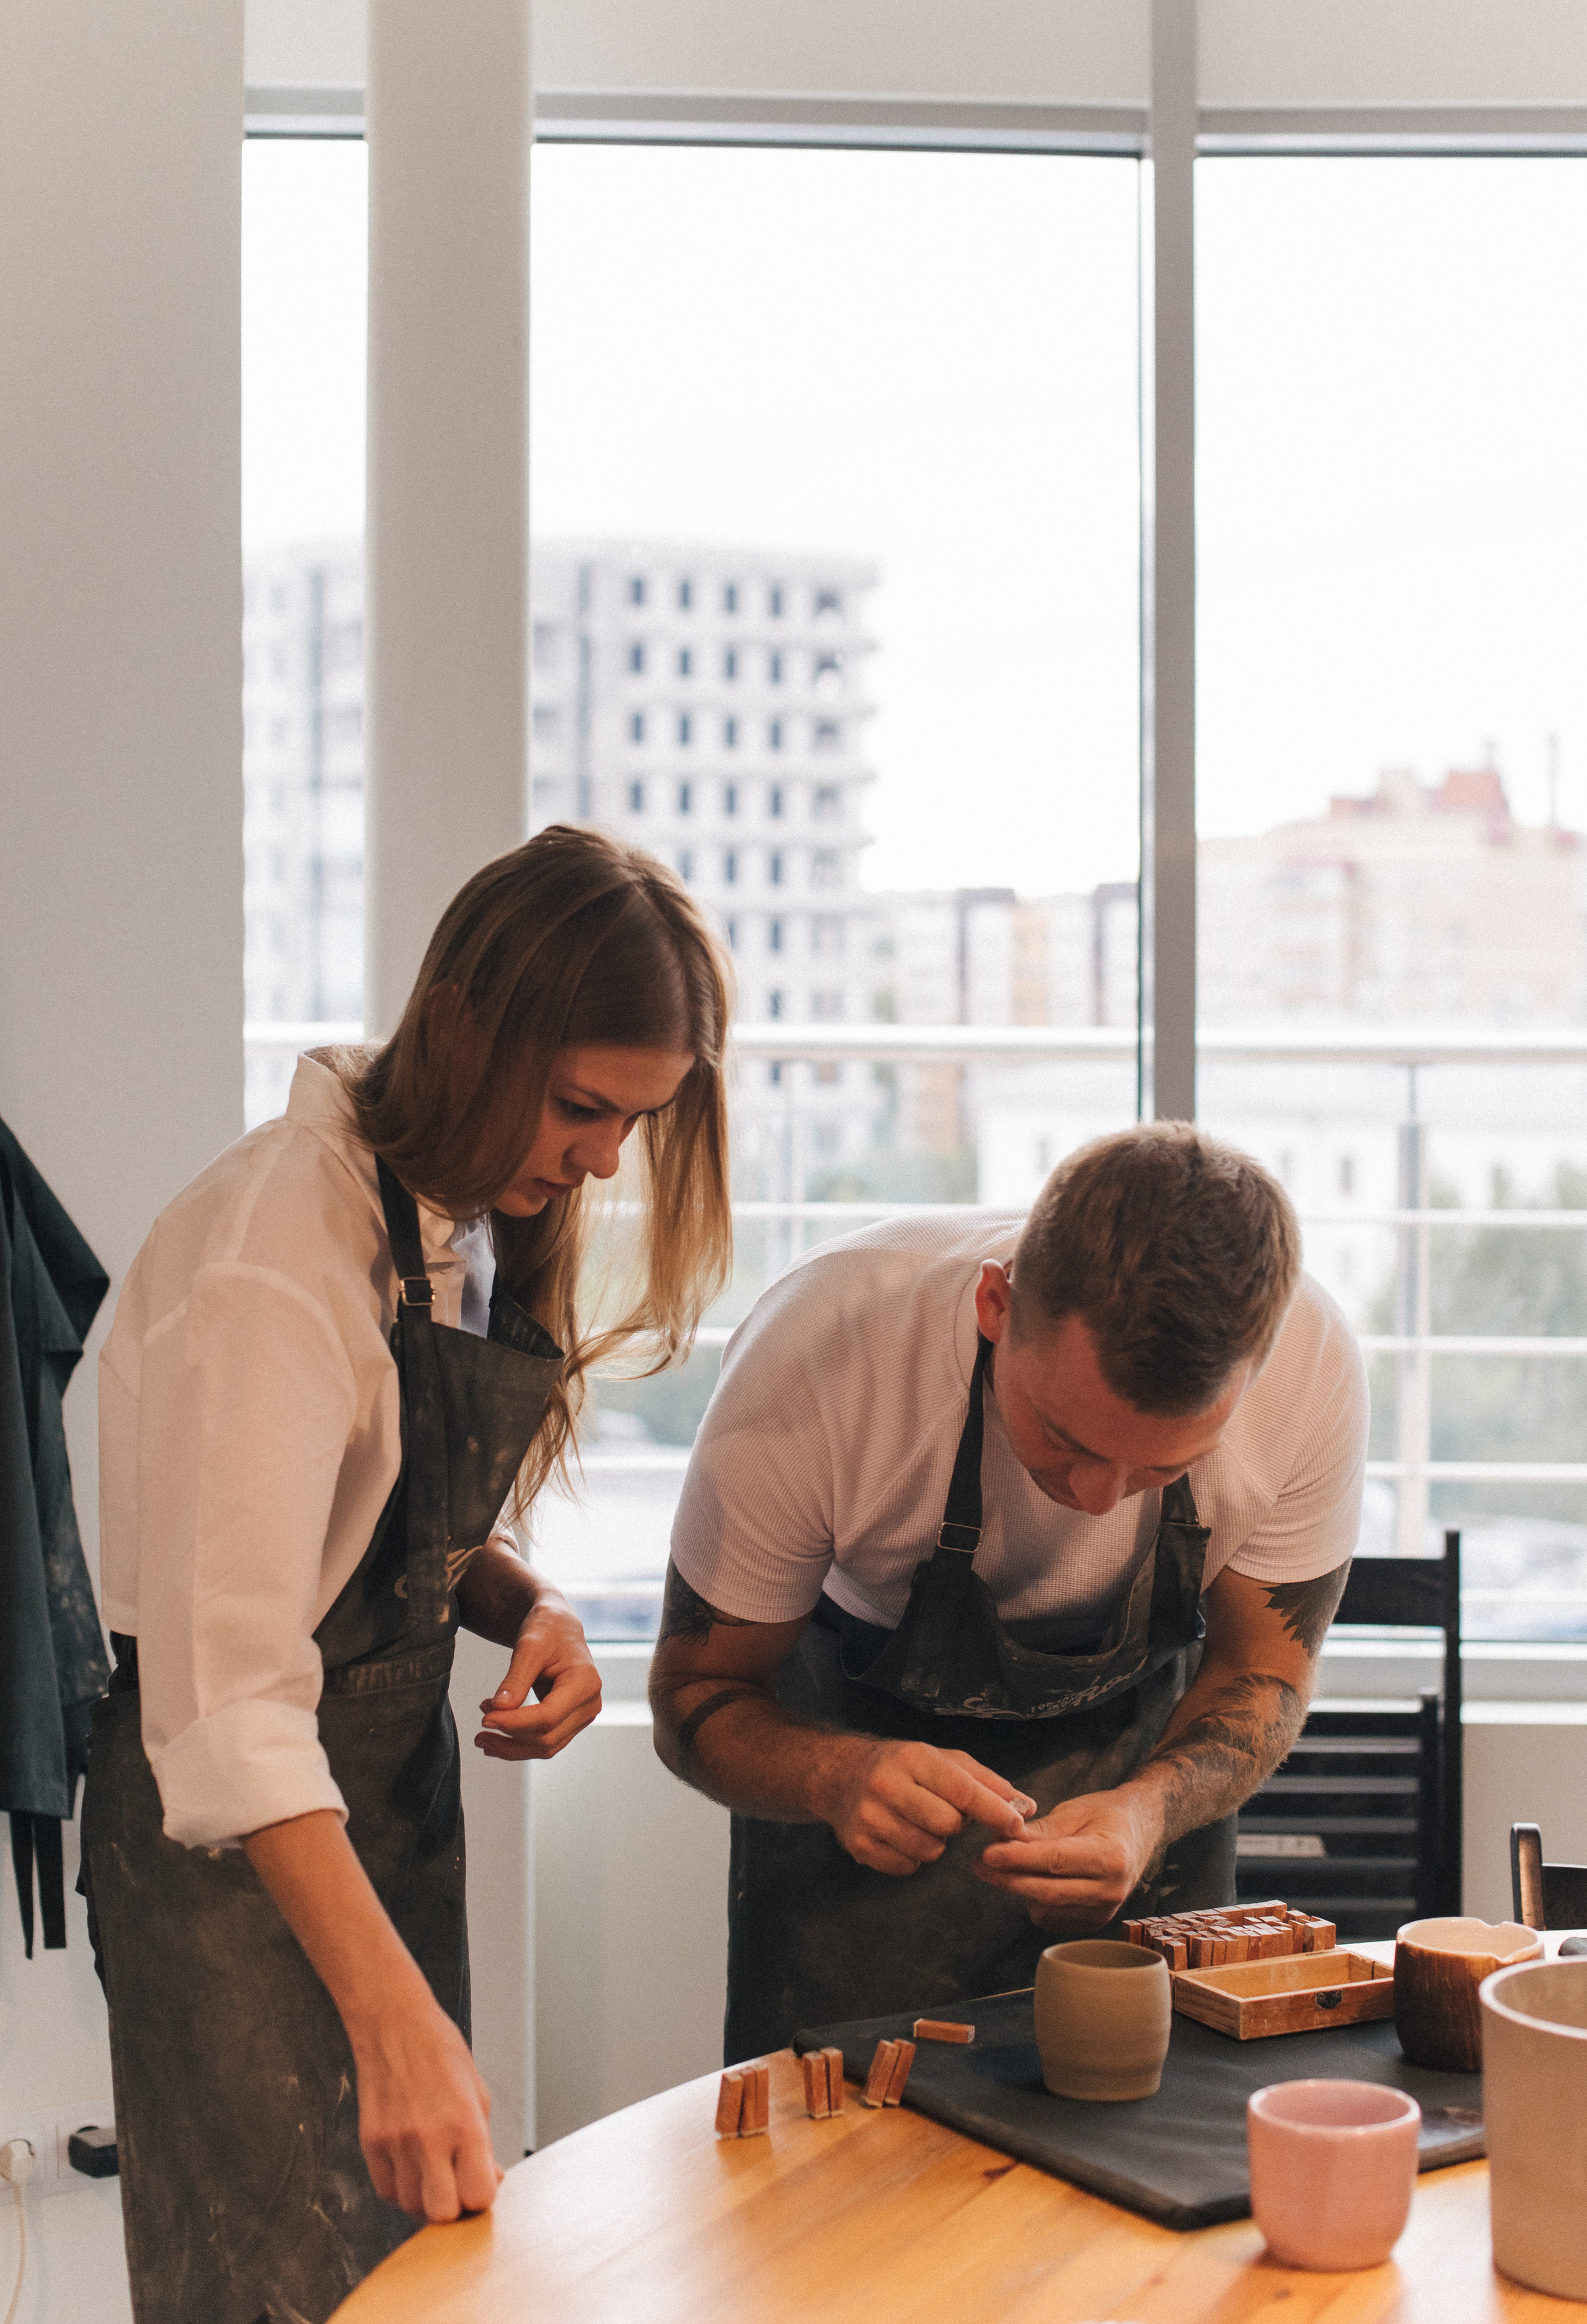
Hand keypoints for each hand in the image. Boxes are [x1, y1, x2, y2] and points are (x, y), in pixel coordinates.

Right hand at [351, 1981, 502, 2221]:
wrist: (394, 2025)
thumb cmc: (441, 2053)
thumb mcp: (478, 2094)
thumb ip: (484, 2144)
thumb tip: (488, 2182)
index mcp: (464, 2124)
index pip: (478, 2195)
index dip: (482, 2197)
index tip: (480, 2184)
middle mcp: (428, 2139)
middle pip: (442, 2214)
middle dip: (453, 2209)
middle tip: (456, 2188)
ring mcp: (395, 2144)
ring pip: (410, 2207)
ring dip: (425, 2199)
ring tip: (433, 2173)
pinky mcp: (370, 2144)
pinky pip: (386, 2191)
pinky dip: (400, 2188)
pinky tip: (411, 2166)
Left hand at [476, 1588, 600, 1760]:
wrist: (558, 1627)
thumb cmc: (547, 1629)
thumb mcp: (529, 1645)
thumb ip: (515, 1679)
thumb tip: (498, 1709)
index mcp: (585, 1682)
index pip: (548, 1715)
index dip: (515, 1722)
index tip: (485, 1718)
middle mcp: (589, 1703)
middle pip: (547, 1737)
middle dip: (510, 1737)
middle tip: (479, 1728)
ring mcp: (582, 1716)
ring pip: (545, 1747)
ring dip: (511, 1748)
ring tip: (482, 1738)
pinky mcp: (570, 1723)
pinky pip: (545, 1742)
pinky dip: (519, 1744)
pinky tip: (496, 1739)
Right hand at [823, 1740, 1036, 1875]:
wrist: (841, 1776)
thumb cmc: (903, 1767)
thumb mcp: (943, 1761)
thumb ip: (986, 1782)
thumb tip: (1026, 1807)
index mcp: (913, 1758)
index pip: (962, 1790)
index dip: (994, 1810)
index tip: (1017, 1824)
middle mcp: (886, 1785)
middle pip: (947, 1825)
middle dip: (955, 1824)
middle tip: (944, 1812)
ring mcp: (869, 1818)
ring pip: (928, 1850)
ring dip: (935, 1842)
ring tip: (921, 1823)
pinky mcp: (859, 1845)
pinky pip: (907, 1867)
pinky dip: (912, 1857)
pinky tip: (902, 1835)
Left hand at [974, 1784, 1161, 1930]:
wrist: (1140, 1830)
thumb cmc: (1106, 1815)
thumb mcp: (1075, 1811)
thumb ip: (1041, 1831)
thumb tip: (1004, 1841)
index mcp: (1111, 1855)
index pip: (1056, 1860)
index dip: (1019, 1859)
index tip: (989, 1854)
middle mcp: (1112, 1888)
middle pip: (1049, 1890)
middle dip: (1009, 1878)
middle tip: (980, 1864)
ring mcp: (1106, 1909)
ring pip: (1048, 1907)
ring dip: (1019, 1889)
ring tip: (1000, 1868)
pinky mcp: (1095, 1920)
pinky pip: (1054, 1918)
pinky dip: (1034, 1901)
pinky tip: (1027, 1881)